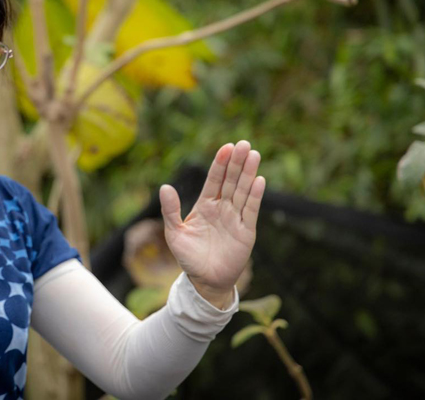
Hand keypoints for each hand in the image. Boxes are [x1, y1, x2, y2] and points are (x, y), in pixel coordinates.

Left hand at [160, 141, 264, 307]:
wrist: (204, 281)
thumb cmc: (189, 257)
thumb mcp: (174, 233)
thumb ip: (170, 210)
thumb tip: (164, 187)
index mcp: (206, 205)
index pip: (215, 180)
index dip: (220, 164)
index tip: (226, 147)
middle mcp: (223, 208)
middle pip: (232, 181)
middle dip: (237, 163)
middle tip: (244, 144)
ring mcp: (236, 218)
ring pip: (243, 191)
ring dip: (249, 174)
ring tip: (254, 155)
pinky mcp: (246, 232)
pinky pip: (251, 211)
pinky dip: (255, 196)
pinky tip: (260, 181)